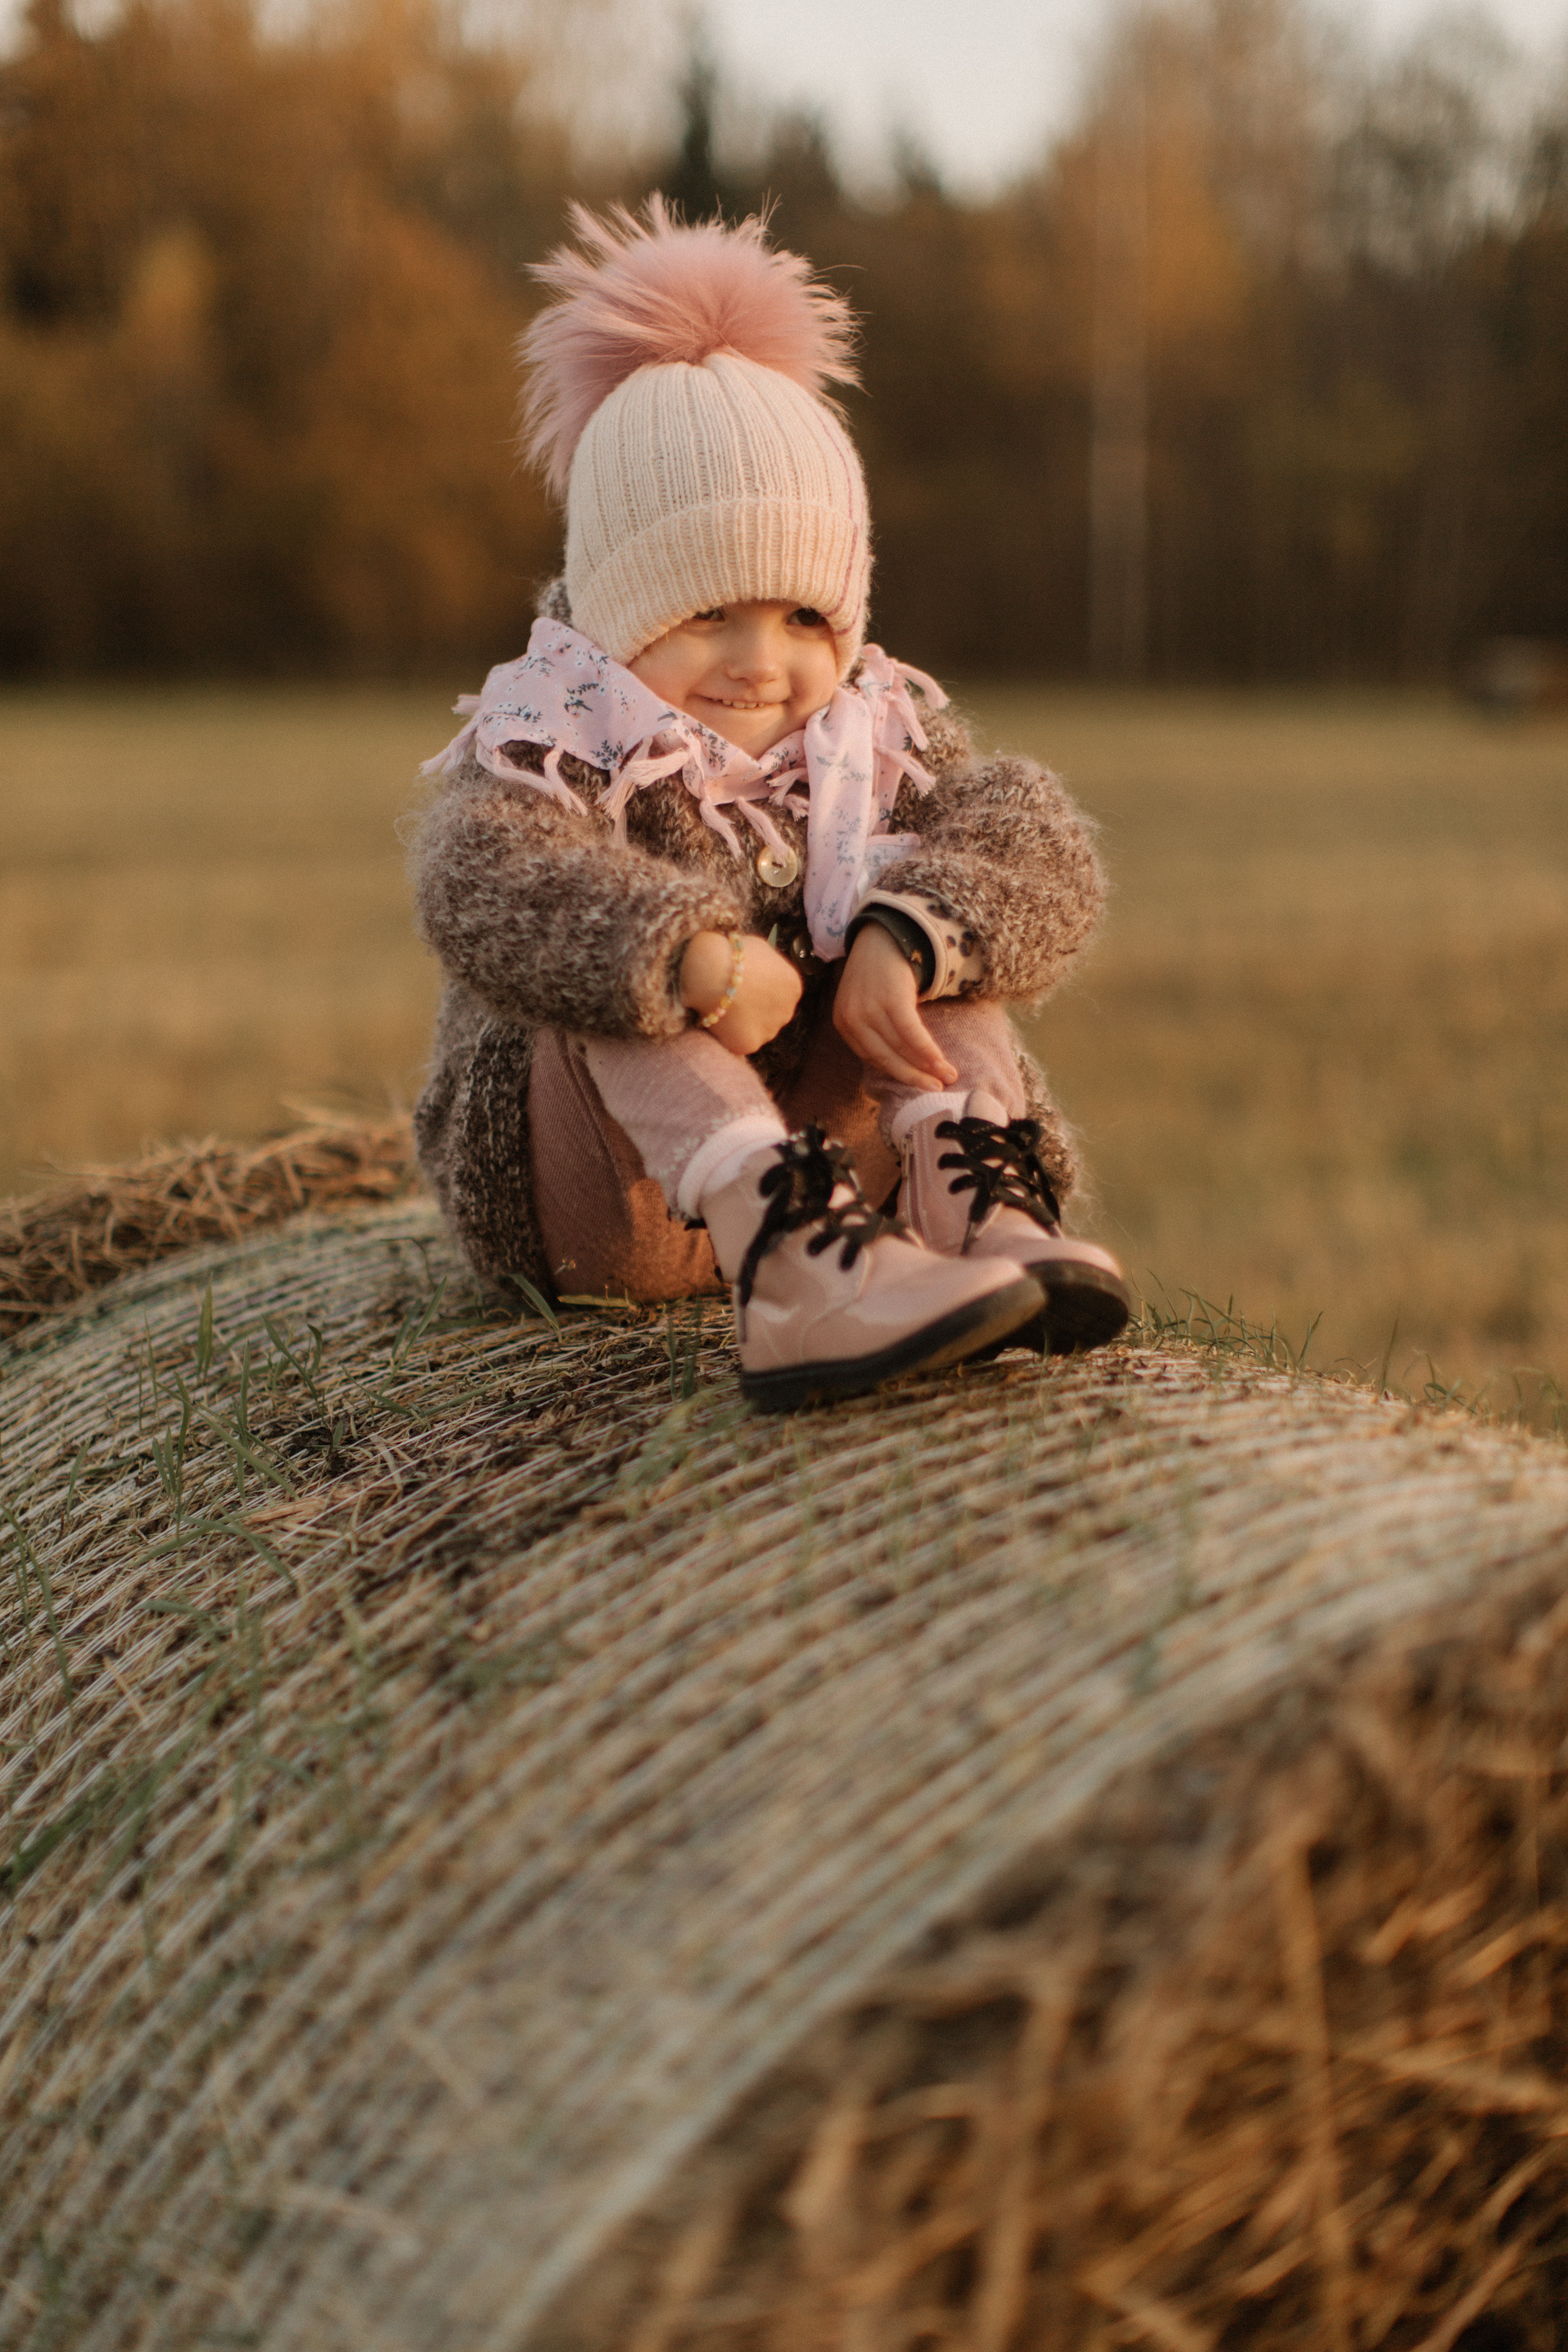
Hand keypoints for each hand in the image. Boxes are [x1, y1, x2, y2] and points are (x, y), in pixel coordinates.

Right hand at [679, 930, 802, 1055]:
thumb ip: (766, 963)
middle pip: (772, 1015)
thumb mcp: (758, 948)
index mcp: (792, 986)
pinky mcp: (749, 1045)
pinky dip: (729, 1035)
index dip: (761, 991)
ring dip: (744, 1024)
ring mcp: (769, 1030)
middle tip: (733, 1000)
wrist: (709, 970)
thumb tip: (760, 967)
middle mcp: (787, 1011)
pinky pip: (739, 1042)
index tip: (744, 987)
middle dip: (755, 1009)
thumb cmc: (730, 953)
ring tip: (724, 1009)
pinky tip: (719, 1021)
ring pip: (757, 1031)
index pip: (781, 994)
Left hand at [833, 923, 957, 1088]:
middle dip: (913, 1077)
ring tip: (947, 1077)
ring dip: (927, 1067)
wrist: (883, 935)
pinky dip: (928, 1051)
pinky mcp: (890, 999)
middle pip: (885, 1058)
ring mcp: (869, 1009)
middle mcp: (852, 1019)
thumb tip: (903, 1063)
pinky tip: (941, 1061)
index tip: (917, 1085)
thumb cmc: (878, 975)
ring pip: (900, 1048)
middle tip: (934, 1091)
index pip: (872, 1058)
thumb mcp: (866, 1004)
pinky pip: (911, 1034)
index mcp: (843, 1024)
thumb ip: (875, 1030)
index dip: (897, 1073)